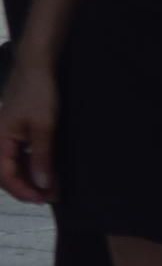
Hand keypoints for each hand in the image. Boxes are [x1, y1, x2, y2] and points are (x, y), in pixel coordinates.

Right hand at [0, 69, 57, 203]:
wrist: (37, 66)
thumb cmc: (37, 91)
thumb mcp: (44, 126)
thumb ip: (42, 156)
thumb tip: (43, 184)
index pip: (6, 176)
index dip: (24, 190)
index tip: (43, 199)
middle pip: (8, 174)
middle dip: (28, 188)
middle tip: (50, 196)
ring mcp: (6, 137)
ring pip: (14, 166)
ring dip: (32, 178)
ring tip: (52, 187)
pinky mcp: (16, 133)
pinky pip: (20, 155)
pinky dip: (33, 165)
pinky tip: (48, 170)